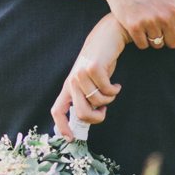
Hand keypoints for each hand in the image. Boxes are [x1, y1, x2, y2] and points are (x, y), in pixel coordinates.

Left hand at [51, 15, 129, 137]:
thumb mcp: (90, 81)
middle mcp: (72, 81)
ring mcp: (81, 74)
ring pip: (97, 103)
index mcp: (68, 86)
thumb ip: (87, 96)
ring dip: (109, 100)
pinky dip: (115, 91)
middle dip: (96, 118)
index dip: (61, 126)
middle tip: (104, 111)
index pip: (57, 110)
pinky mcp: (94, 68)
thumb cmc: (101, 61)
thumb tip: (87, 120)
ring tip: (111, 90)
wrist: (108, 36)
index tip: (70, 139)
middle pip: (81, 113)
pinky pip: (108, 92)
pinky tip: (116, 84)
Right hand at [102, 0, 174, 49]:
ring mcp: (148, 23)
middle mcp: (164, 17)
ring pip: (157, 44)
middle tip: (161, 30)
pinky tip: (139, 31)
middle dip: (168, 39)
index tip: (173, 28)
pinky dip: (141, 41)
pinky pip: (142, 44)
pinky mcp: (133, 27)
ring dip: (154, 40)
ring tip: (150, 30)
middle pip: (173, 43)